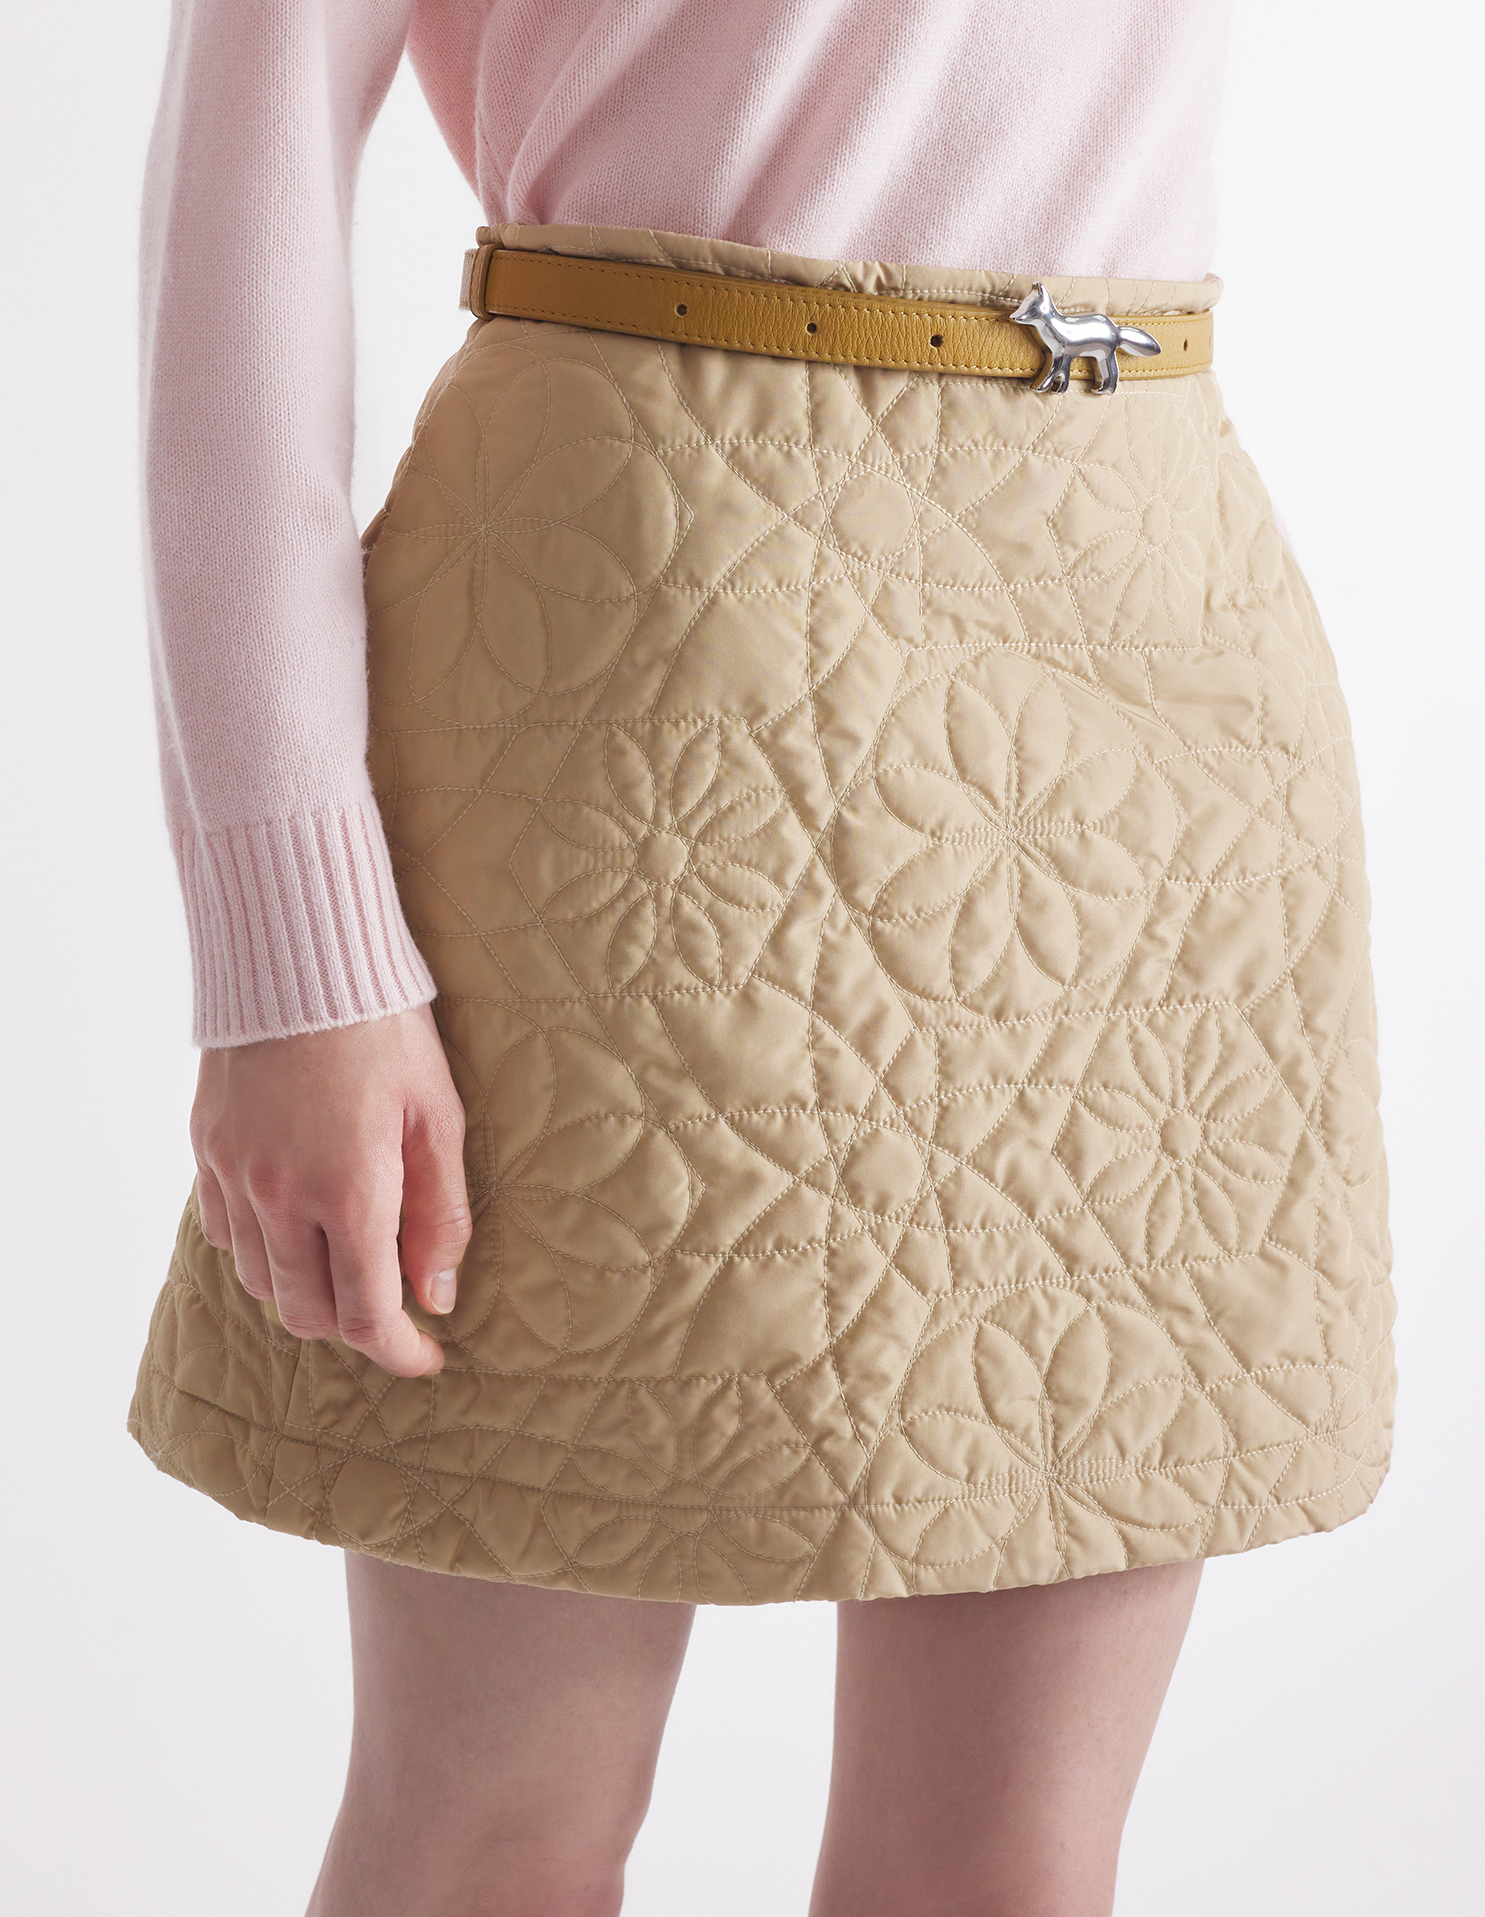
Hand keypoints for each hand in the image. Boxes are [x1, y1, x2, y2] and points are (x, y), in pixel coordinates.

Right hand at [191, 1005, 470, 1377]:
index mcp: (348, 1194)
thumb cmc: (386, 1031)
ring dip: (306, 1292)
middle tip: (392, 1305)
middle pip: (309, 1313)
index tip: (426, 1356)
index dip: (399, 1351)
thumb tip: (437, 1295)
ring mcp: (234, 1176)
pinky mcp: (206, 1150)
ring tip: (346, 1263)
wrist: (299, 956)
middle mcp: (280, 1198)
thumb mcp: (438, 1118)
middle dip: (354, 1326)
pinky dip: (262, 1250)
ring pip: (261, 1283)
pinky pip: (225, 1234)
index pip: (366, 1314)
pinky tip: (294, 1223)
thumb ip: (440, 1215)